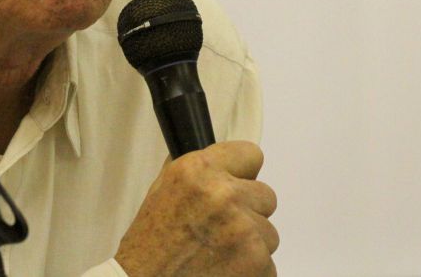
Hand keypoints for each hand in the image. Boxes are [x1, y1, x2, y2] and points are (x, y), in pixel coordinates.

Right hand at [114, 141, 278, 276]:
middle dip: (249, 211)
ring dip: (251, 243)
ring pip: (269, 232)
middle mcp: (224, 195)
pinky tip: (225, 270)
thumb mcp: (162, 189)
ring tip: (220, 253)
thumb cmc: (151, 242)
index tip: (236, 184)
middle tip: (222, 228)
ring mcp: (245, 230)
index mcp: (198, 170)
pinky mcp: (258, 262)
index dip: (242, 173)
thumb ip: (196, 170)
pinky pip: (268, 263)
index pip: (250, 154)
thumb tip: (221, 160)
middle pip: (266, 195)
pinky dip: (252, 270)